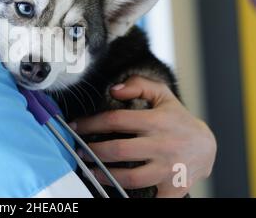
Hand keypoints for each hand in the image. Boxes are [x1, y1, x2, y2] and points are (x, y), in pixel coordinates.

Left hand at [69, 76, 216, 196]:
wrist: (207, 147)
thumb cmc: (177, 119)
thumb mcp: (162, 95)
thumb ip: (138, 85)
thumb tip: (113, 89)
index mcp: (157, 121)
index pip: (116, 120)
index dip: (91, 123)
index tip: (75, 126)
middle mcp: (162, 145)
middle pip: (119, 150)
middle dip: (93, 151)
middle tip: (79, 152)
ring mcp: (168, 169)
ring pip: (130, 177)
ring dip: (105, 175)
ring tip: (91, 171)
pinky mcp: (173, 188)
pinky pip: (150, 198)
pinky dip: (129, 197)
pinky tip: (114, 191)